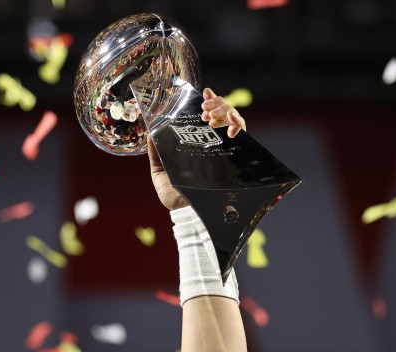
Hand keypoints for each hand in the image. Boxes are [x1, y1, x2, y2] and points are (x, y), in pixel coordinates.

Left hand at [150, 86, 248, 210]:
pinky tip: (228, 129)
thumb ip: (156, 154)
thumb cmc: (176, 196)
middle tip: (205, 107)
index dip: (211, 101)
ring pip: (234, 120)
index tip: (204, 94)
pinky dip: (238, 126)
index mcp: (199, 144)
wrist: (186, 213)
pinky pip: (244, 135)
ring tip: (210, 116)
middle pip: (224, 113)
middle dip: (217, 104)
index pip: (210, 116)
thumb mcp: (160, 173)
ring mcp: (226, 151)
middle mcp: (215, 145)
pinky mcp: (235, 158)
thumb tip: (151, 133)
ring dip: (224, 111)